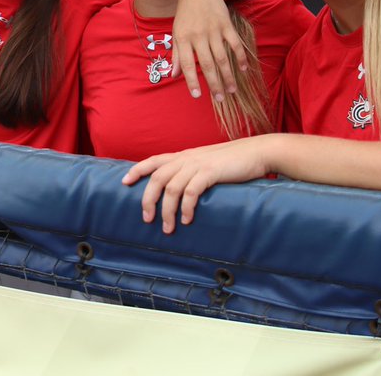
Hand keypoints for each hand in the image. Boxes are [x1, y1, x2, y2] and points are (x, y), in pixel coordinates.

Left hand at [122, 138, 270, 233]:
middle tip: (147, 219)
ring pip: (172, 188)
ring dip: (168, 211)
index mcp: (183, 155)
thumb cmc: (232, 161)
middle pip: (157, 178)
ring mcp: (198, 164)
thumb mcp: (206, 162)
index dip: (137, 170)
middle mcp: (186, 158)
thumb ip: (192, 171)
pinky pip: (191, 191)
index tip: (124, 182)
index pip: (153, 160)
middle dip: (148, 200)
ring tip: (169, 228)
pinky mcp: (210, 172)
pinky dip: (186, 207)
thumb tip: (180, 190)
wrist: (256, 152)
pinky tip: (187, 220)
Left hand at [171, 0, 245, 101]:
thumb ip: (176, 55)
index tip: (197, 96)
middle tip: (220, 99)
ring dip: (228, 75)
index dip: (191, 80)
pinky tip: (243, 69)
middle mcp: (198, 35)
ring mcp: (213, 30)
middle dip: (214, 83)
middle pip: (207, 64)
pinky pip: (235, 43)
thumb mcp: (176, 32)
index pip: (186, 63)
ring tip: (232, 90)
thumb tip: (173, 76)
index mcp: (183, 38)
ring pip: (222, 57)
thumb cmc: (186, 13)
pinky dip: (240, 56)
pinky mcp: (226, 25)